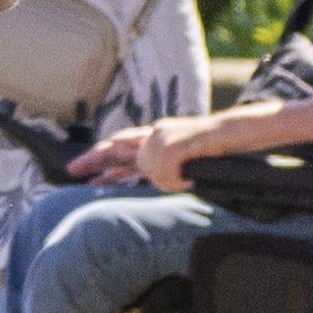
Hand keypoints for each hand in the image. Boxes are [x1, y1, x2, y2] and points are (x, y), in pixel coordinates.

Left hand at [82, 114, 212, 192]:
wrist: (241, 131)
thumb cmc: (219, 148)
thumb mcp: (186, 160)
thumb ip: (166, 167)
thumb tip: (154, 178)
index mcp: (157, 137)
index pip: (122, 148)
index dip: (101, 160)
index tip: (82, 170)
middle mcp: (155, 135)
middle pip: (117, 149)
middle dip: (94, 160)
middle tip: (72, 170)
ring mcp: (163, 137)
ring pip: (148, 169)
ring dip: (169, 181)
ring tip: (186, 177)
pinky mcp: (174, 143)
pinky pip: (166, 173)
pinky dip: (177, 181)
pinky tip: (190, 177)